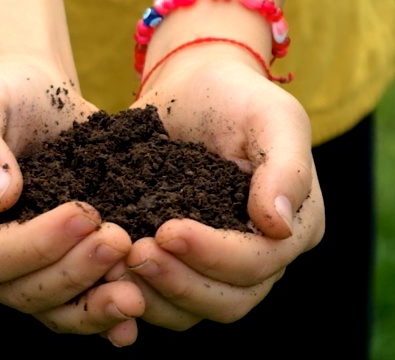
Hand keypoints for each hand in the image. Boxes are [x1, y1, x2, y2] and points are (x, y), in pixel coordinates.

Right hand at [0, 58, 144, 346]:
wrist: (38, 100)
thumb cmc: (2, 93)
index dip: (35, 245)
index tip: (85, 214)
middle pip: (20, 291)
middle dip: (73, 272)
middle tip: (120, 240)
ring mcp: (16, 274)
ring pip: (50, 311)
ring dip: (93, 307)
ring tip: (136, 291)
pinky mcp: (53, 275)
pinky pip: (75, 310)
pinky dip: (105, 317)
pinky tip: (137, 314)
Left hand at [125, 45, 324, 329]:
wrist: (194, 85)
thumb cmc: (239, 96)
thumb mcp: (273, 117)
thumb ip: (286, 168)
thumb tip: (279, 225)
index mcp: (294, 230)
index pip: (258, 263)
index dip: (214, 254)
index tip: (166, 230)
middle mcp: (258, 258)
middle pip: (228, 302)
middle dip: (179, 283)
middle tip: (133, 254)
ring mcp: (215, 266)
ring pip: (191, 309)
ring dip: (152, 295)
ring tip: (113, 266)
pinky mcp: (175, 262)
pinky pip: (158, 296)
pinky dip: (132, 291)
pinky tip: (101, 275)